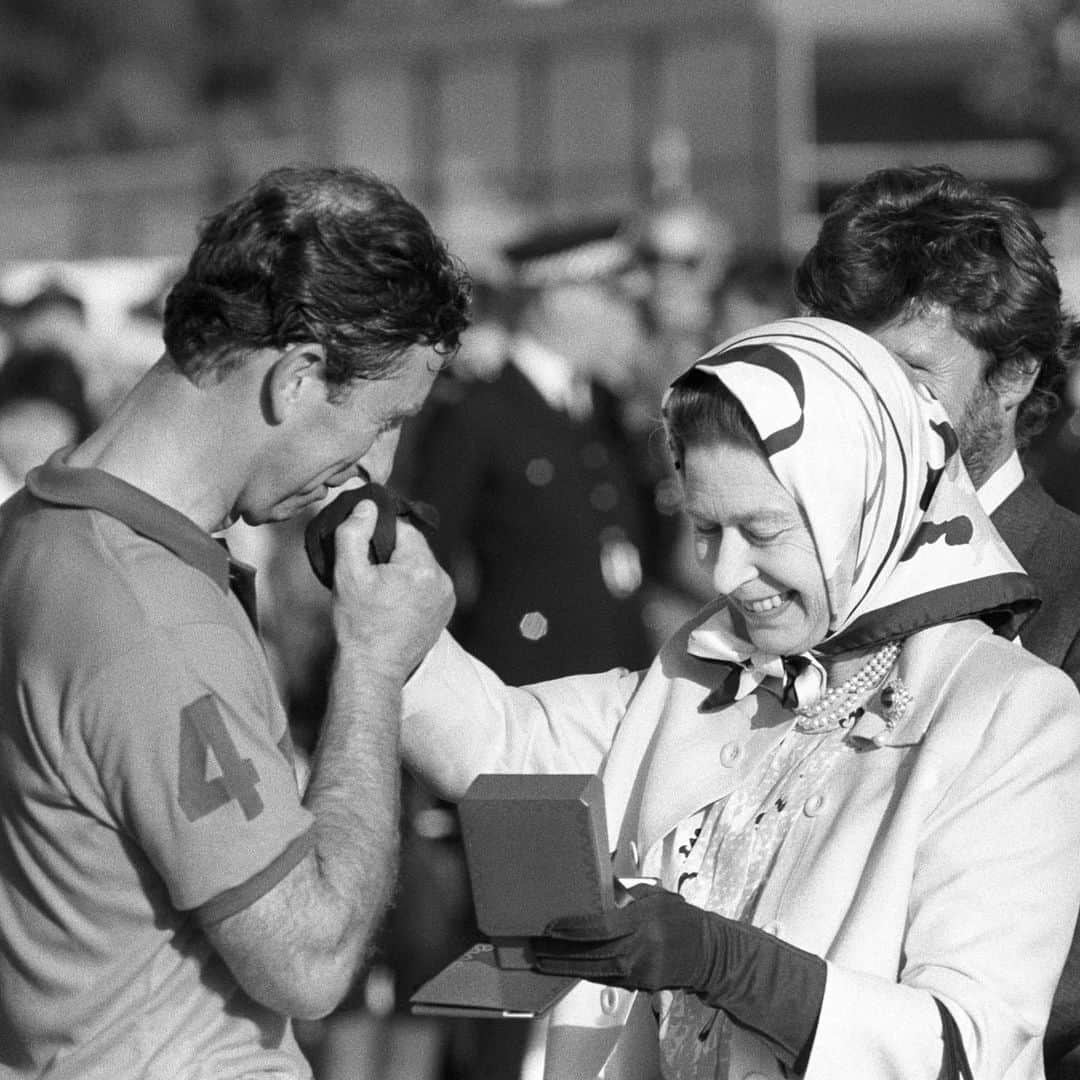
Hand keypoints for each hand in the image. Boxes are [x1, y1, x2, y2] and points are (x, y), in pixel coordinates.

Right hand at [331, 501, 454, 680]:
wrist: (373, 670)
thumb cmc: (358, 624)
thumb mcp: (347, 573)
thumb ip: (354, 533)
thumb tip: (367, 506)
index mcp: (422, 568)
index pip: (404, 529)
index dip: (380, 534)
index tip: (364, 551)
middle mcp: (442, 581)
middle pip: (414, 548)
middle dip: (391, 554)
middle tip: (368, 573)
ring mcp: (446, 598)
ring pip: (420, 568)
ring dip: (401, 572)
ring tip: (379, 591)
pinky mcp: (444, 613)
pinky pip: (426, 587)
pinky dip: (411, 589)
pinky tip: (391, 603)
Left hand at [529, 885, 722, 992]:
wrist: (708, 952)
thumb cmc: (680, 919)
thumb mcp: (654, 895)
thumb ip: (624, 892)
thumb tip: (595, 883)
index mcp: (643, 921)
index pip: (601, 928)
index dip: (573, 929)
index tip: (551, 928)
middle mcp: (640, 949)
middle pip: (591, 954)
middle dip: (559, 953)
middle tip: (535, 947)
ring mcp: (639, 971)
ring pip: (594, 970)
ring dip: (564, 967)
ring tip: (542, 959)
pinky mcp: (639, 986)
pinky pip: (605, 978)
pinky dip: (583, 973)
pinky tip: (566, 967)